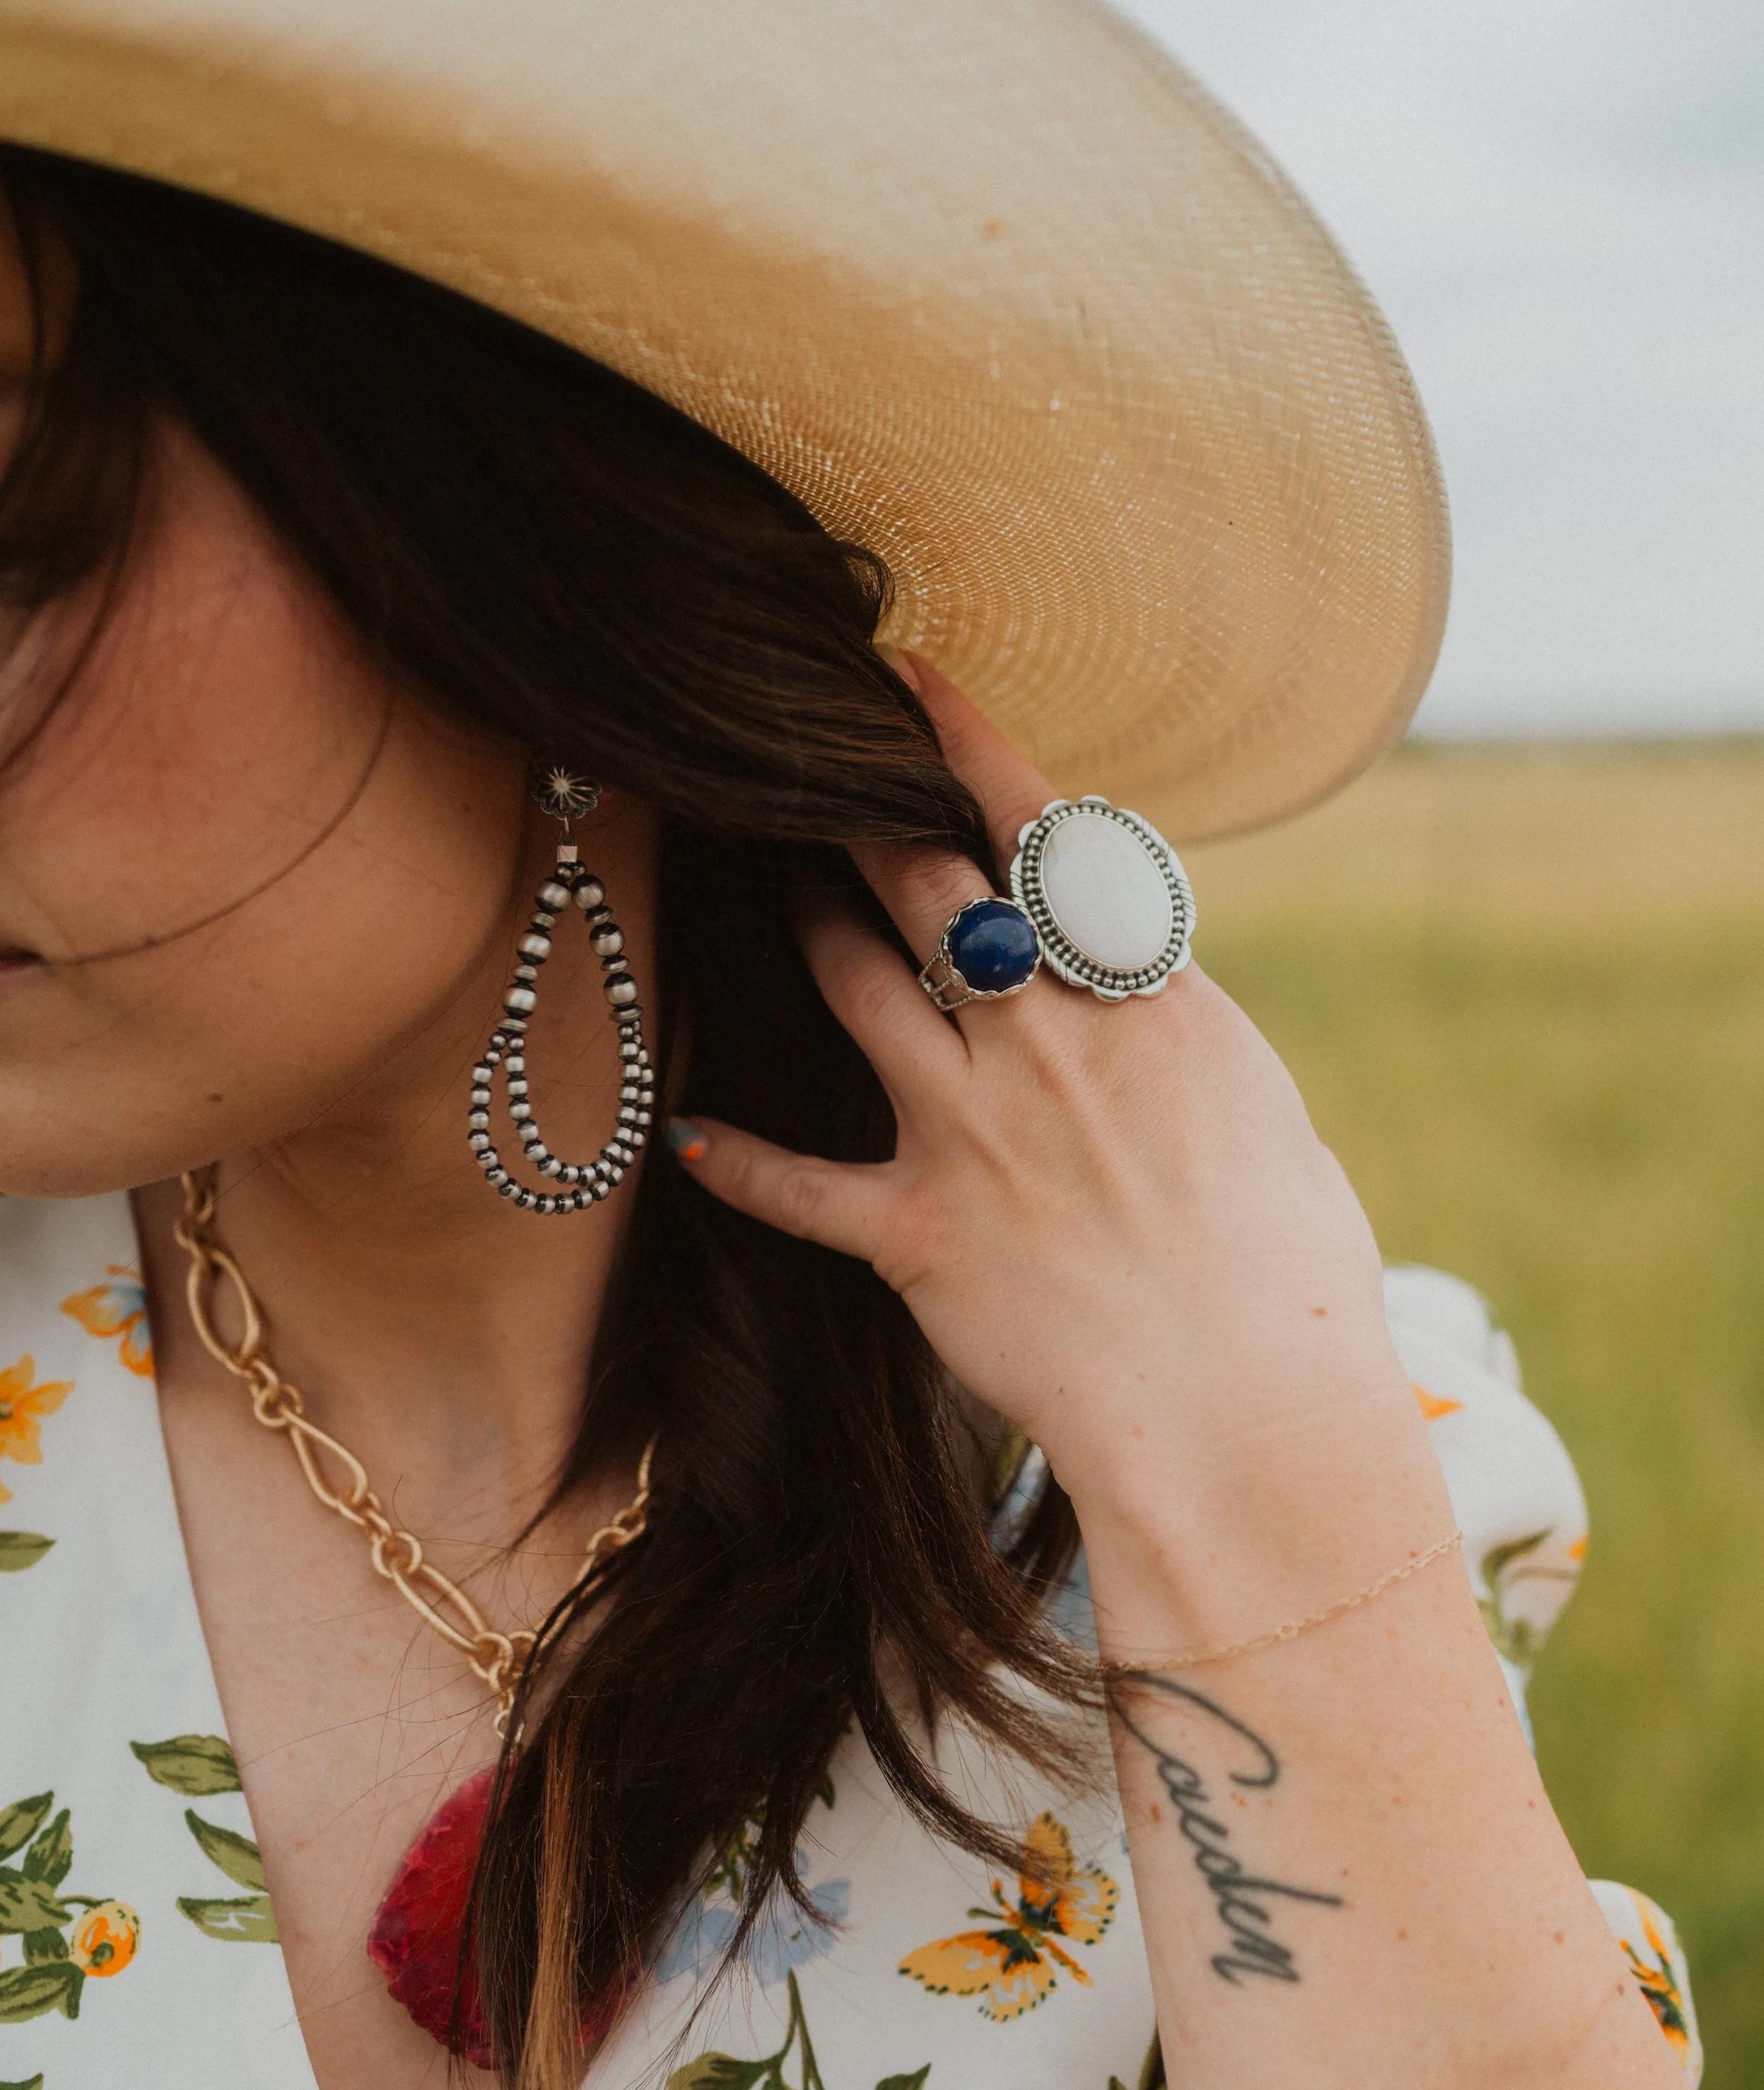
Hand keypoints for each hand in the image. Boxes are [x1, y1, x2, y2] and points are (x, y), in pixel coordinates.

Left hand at [671, 665, 1432, 1593]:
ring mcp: (972, 1130)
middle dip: (859, 819)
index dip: (959, 745)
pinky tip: (687, 1131)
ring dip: (810, 934)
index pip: (1038, 835)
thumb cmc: (1294, 1276)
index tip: (903, 680)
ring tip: (781, 901)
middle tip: (813, 776)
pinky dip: (739, 1157)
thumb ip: (1180, 1046)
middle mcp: (1044, 1041)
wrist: (1249, 1409)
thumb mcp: (1266, 1118)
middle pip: (924, 889)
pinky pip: (795, 1182)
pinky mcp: (916, 1232)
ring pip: (854, 989)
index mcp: (1144, 1001)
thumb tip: (1146, 1017)